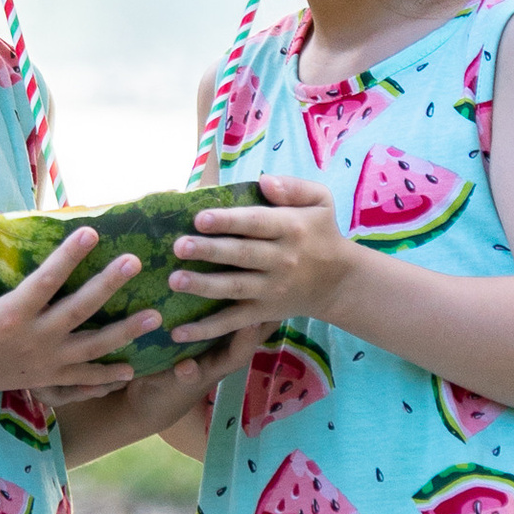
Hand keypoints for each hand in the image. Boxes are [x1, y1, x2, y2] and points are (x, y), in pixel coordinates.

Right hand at [0, 211, 159, 401]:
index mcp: (11, 313)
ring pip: (92, 348)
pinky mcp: (47, 379)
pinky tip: (132, 368)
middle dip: (109, 286)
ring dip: (125, 333)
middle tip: (135, 262)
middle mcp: (33, 339)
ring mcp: (44, 362)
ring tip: (155, 316)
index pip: (47, 280)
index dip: (70, 255)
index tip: (92, 232)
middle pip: (80, 310)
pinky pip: (83, 380)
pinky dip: (107, 377)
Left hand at [168, 171, 357, 331]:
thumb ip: (295, 187)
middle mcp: (280, 260)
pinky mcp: (263, 312)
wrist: (339, 282)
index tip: (200, 218)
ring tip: (174, 280)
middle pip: (240, 255)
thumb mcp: (321, 201)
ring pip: (233, 288)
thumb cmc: (321, 233)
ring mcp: (270, 290)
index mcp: (290, 228)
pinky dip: (206, 329)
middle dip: (209, 251)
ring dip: (202, 285)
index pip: (256, 223)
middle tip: (179, 246)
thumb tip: (264, 181)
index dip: (228, 221)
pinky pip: (232, 322)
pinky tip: (179, 332)